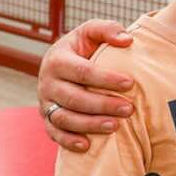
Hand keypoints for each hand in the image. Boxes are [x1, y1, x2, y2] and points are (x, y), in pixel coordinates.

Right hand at [38, 19, 134, 151]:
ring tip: (116, 126)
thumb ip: (108, 29)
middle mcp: (47, 82)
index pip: (82, 71)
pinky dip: (68, 141)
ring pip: (64, 118)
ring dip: (90, 125)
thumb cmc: (83, 46)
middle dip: (103, 105)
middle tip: (129, 109)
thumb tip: (126, 40)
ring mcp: (45, 102)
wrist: (63, 63)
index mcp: (57, 59)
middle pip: (74, 98)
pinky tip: (87, 146)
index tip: (130, 83)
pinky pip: (54, 133)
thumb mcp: (92, 31)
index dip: (106, 79)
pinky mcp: (46, 118)